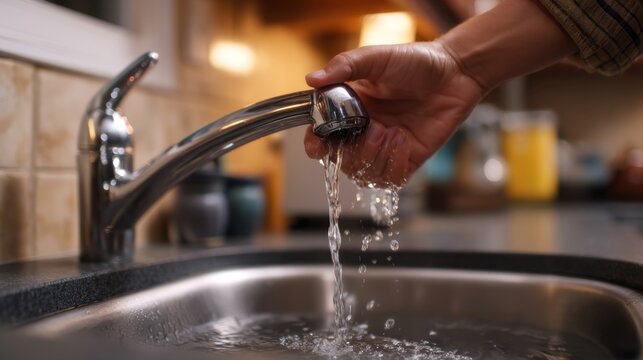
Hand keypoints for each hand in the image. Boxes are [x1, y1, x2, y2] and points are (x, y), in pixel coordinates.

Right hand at [304, 42, 483, 186]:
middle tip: (373, 128)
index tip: (317, 148)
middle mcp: (365, 132)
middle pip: (342, 161)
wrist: (455, 71)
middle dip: (352, 152)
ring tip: (392, 131)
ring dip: (375, 156)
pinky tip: (404, 141)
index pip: (323, 136)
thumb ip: (344, 66)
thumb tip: (311, 79)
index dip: (316, 146)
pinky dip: (394, 164)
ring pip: (364, 174)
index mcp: (350, 111)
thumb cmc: (415, 61)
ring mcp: (386, 148)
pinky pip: (391, 179)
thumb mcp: (376, 58)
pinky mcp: (408, 159)